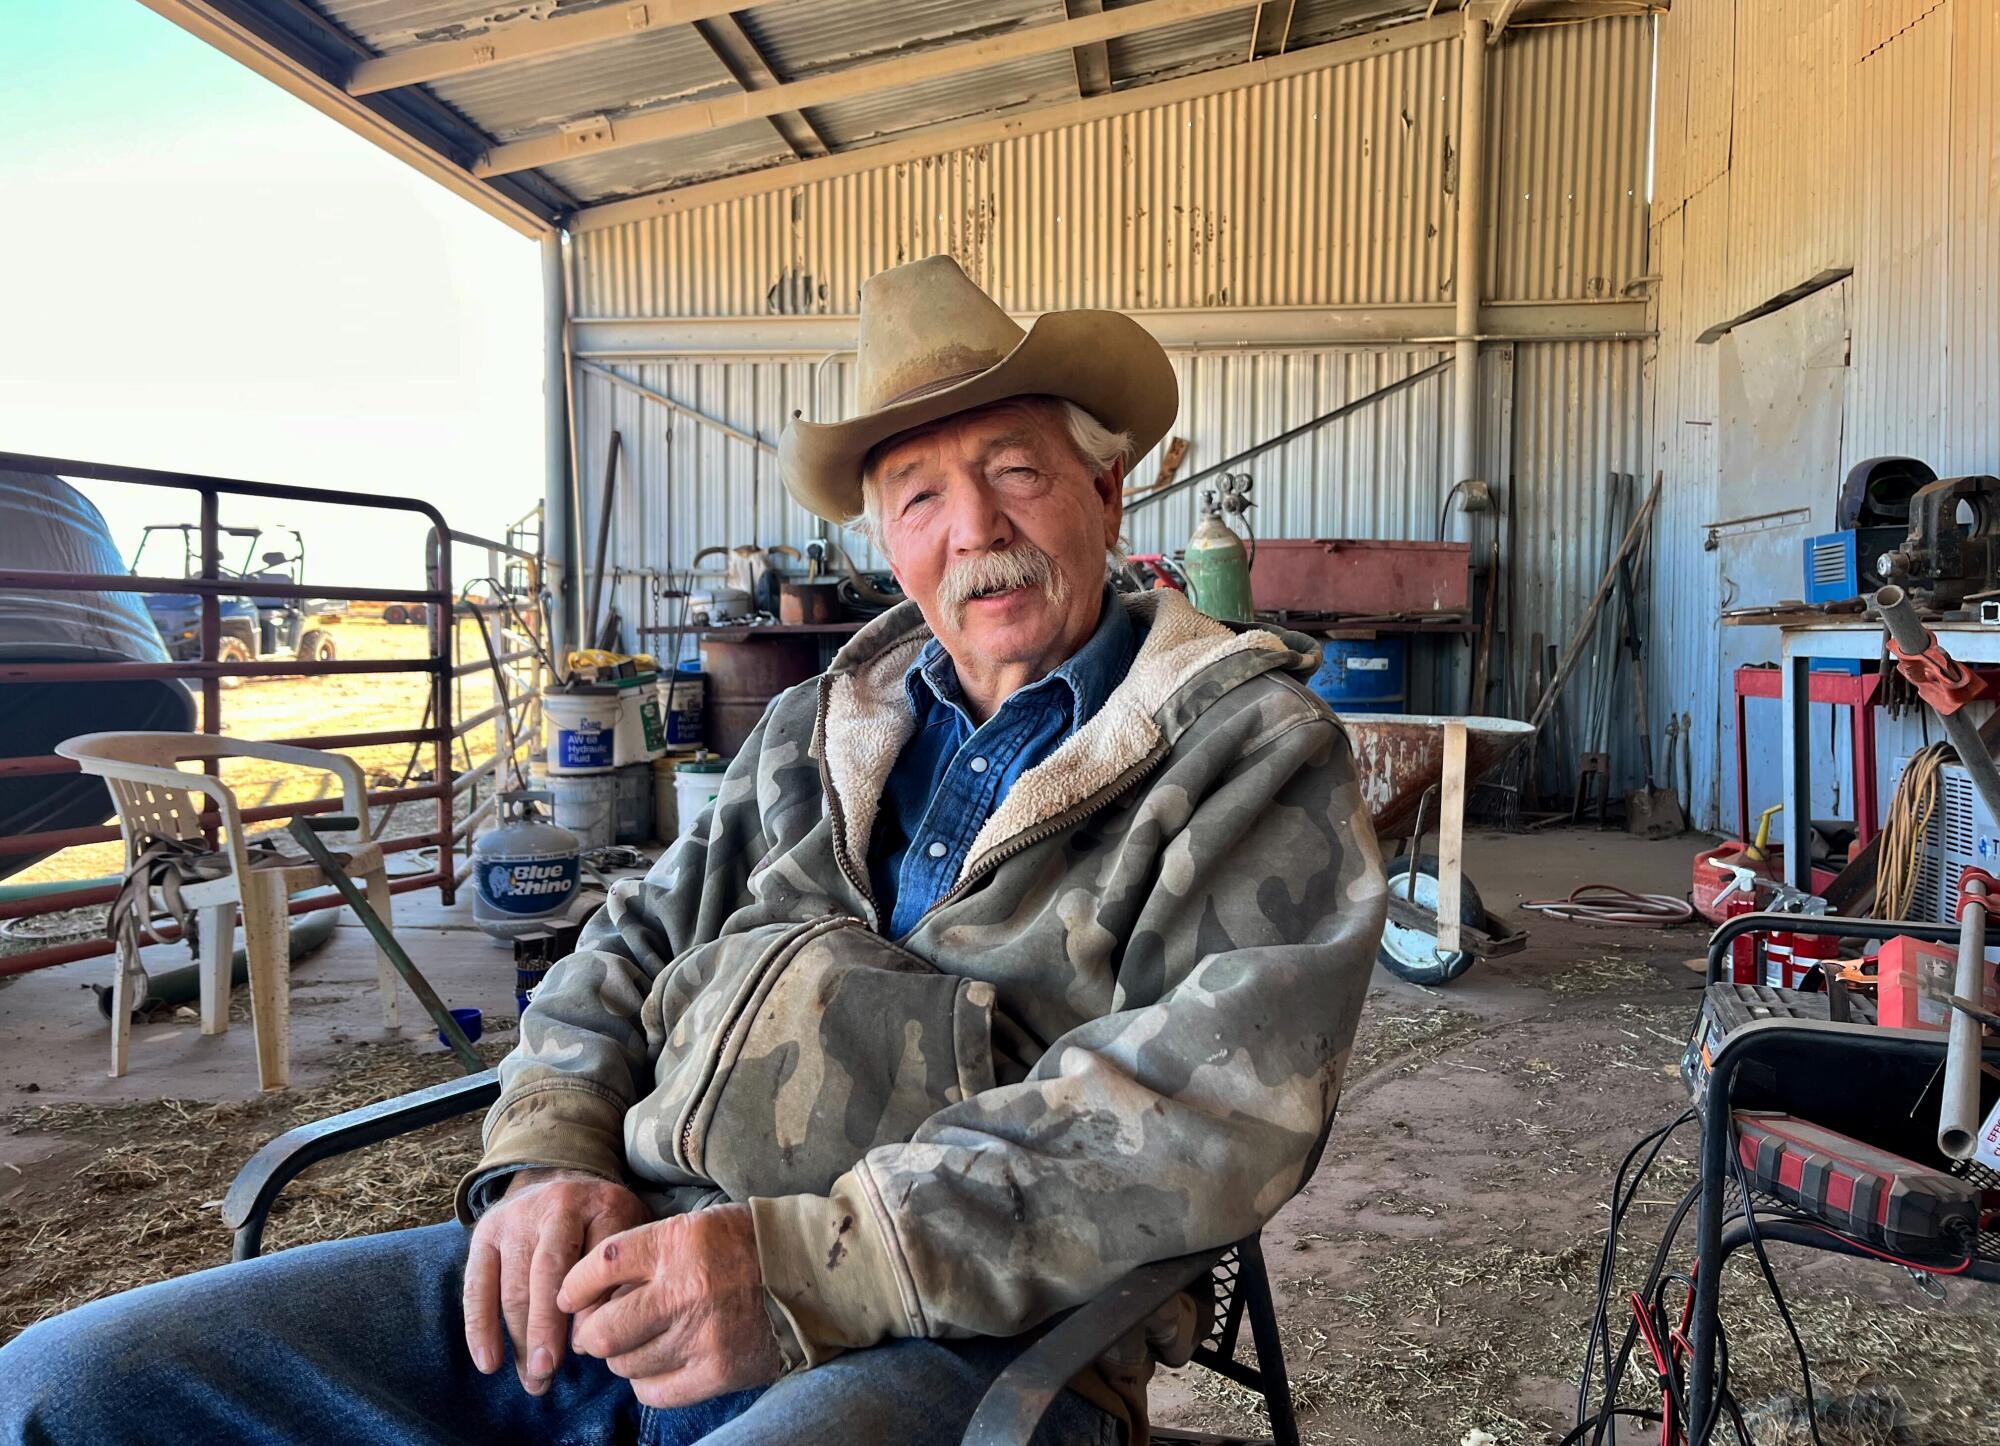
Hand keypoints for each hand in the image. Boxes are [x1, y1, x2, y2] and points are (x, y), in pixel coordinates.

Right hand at [463, 1168, 649, 1394]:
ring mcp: (518, 1216)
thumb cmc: (605, 1226)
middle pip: (548, 1274)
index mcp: (605, 1205)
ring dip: (519, 1341)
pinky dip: (480, 1327)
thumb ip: (621, 1278)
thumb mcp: (629, 1236)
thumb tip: (586, 1339)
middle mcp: (559, 1205)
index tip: (590, 1348)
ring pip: (514, 1286)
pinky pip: (477, 1285)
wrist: (563, 1179)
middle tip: (547, 1374)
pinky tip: (489, 1362)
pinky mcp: (486, 1230)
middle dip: (546, 1330)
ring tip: (532, 1380)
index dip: (592, 1308)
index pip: (597, 1261)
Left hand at [560, 1204, 783, 1407]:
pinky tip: (659, 1365)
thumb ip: (647, 1253)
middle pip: (604, 1328)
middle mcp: (685, 1290)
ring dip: (622, 1357)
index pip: (602, 1264)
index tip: (570, 1296)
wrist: (813, 1272)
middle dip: (589, 1335)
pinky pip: (655, 1391)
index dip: (575, 1285)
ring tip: (637, 1345)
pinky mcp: (718, 1371)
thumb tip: (593, 1294)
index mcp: (678, 1243)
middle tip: (596, 1332)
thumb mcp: (695, 1226)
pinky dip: (646, 1382)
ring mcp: (702, 1335)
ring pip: (626, 1363)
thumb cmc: (748, 1244)